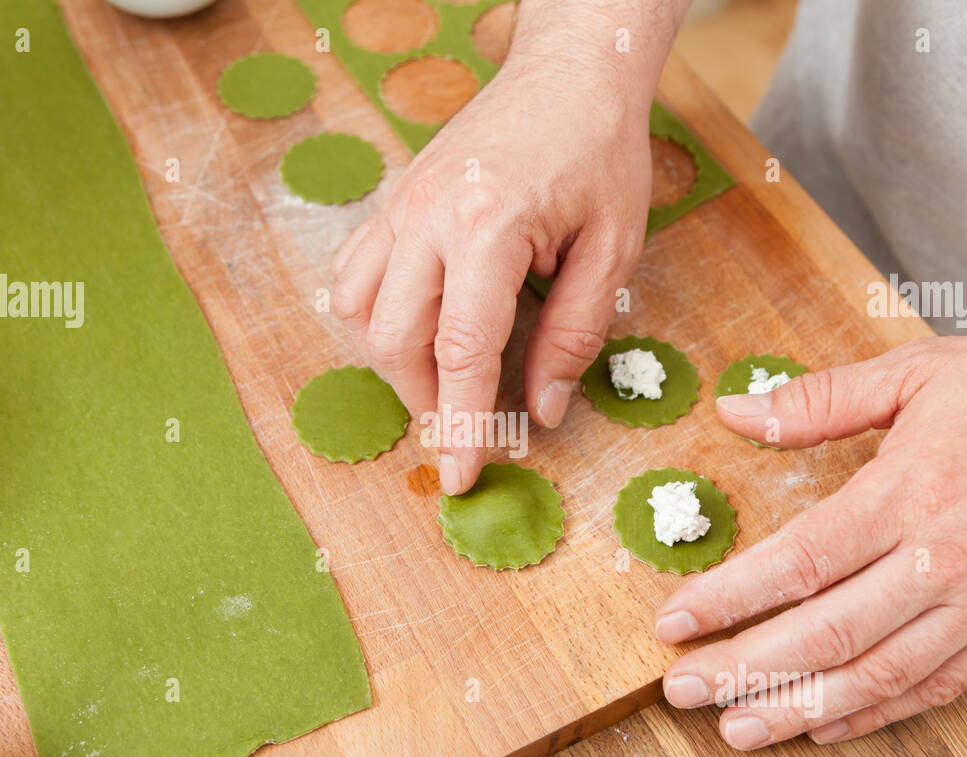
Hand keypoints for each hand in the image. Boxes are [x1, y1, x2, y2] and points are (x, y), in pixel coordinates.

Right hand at [331, 9, 665, 494]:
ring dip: (395, 361)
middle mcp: (426, 216)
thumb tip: (539, 410)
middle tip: (468, 425)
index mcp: (487, 226)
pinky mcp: (393, 199)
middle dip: (427, 399)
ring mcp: (400, 204)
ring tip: (443, 379)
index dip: (461, 423)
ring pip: (358, 310)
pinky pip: (354, 272)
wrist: (570, 71)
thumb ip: (572, 334)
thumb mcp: (612, 249)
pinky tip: (414, 328)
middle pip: (395, 339)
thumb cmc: (601, 153)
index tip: (462, 476)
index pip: (462, 351)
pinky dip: (372, 316)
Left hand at [655, 332, 966, 748]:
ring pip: (875, 676)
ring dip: (797, 708)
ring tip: (737, 729)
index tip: (673, 621)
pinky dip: (876, 713)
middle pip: (823, 634)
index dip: (727, 598)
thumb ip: (822, 399)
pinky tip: (824, 723)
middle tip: (683, 690)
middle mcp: (942, 561)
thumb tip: (735, 412)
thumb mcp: (920, 372)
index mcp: (909, 493)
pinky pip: (935, 688)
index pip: (796, 562)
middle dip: (743, 669)